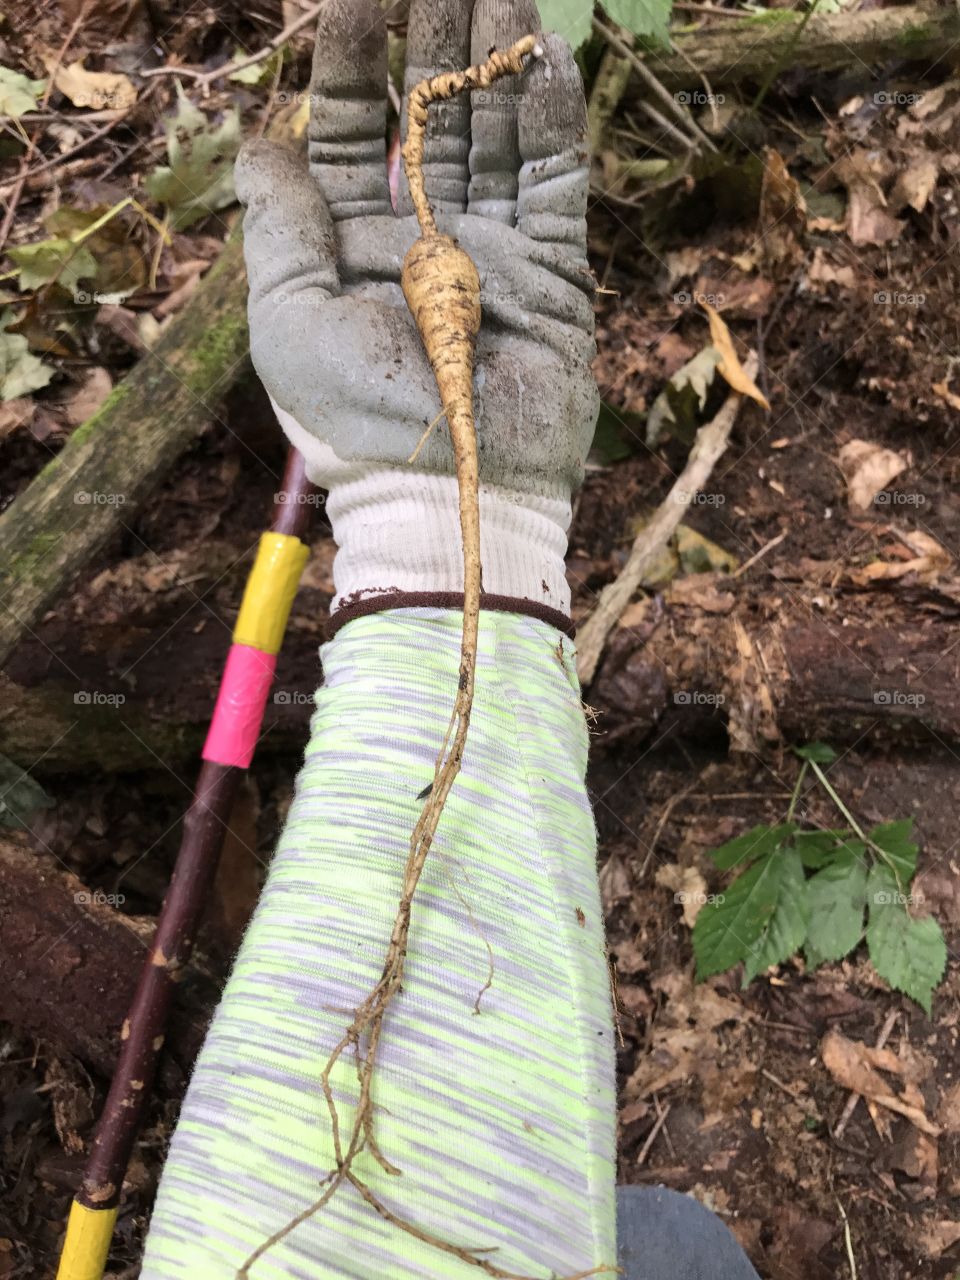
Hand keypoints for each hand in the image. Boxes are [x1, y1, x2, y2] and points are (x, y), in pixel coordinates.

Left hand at [235, 0, 597, 502]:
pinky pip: (555, 181)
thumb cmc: (350, 415)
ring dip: (498, 56)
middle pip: (430, 114)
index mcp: (353, 243)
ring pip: (496, 131)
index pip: (351, 129)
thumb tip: (262, 142)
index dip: (350, 60)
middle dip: (435, 37)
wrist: (444, 486)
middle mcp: (423, 234)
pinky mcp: (551, 270)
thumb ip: (279, 228)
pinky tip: (547, 52)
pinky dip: (553, 118)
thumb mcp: (286, 320)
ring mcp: (491, 248)